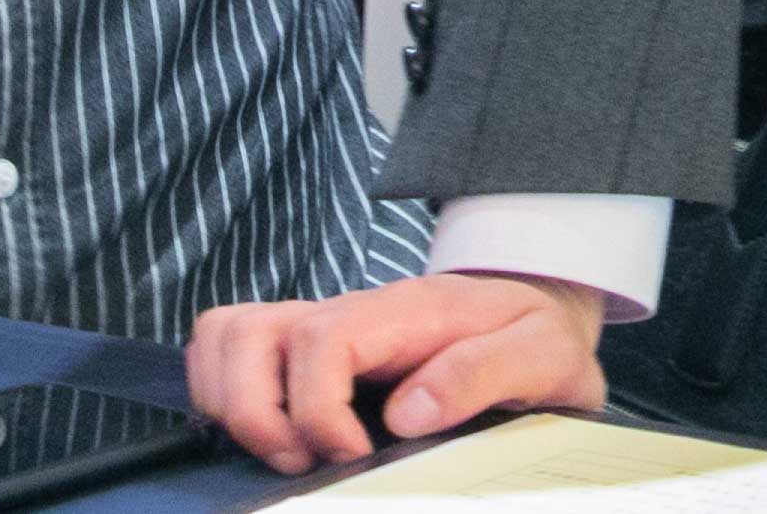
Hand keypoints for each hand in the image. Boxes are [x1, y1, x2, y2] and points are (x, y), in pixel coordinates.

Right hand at [189, 272, 606, 472]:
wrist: (536, 306)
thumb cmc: (536, 333)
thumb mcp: (543, 355)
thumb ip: (482, 373)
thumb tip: (408, 411)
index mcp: (403, 312)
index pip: (322, 339)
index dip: (317, 408)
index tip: (351, 456)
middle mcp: (350, 311)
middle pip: (248, 332)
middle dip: (256, 413)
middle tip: (305, 461)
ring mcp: (321, 325)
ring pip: (225, 335)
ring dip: (230, 401)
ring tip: (286, 451)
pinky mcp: (308, 348)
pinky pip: (233, 346)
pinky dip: (224, 391)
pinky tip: (272, 433)